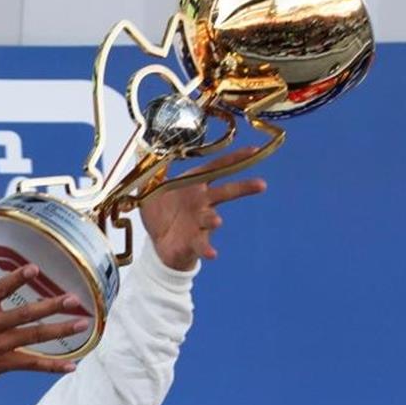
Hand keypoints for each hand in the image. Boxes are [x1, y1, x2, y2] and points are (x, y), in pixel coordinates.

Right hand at [0, 251, 86, 394]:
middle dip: (50, 306)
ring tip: (82, 323)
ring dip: (59, 331)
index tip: (34, 268)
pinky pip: (30, 365)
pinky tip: (72, 365)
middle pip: (24, 314)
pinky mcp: (1, 365)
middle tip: (74, 298)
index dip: (15, 280)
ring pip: (33, 337)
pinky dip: (51, 366)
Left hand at [140, 149, 267, 270]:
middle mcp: (201, 202)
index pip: (215, 168)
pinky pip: (202, 245)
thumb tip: (144, 151)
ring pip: (210, 218)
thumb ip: (150, 172)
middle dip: (243, 187)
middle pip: (224, 192)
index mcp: (193, 185)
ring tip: (217, 220)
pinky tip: (212, 254)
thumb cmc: (160, 212)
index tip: (253, 151)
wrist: (158, 242)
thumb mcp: (149, 190)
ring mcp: (199, 222)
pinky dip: (207, 250)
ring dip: (213, 219)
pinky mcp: (194, 241)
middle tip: (261, 184)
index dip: (234, 159)